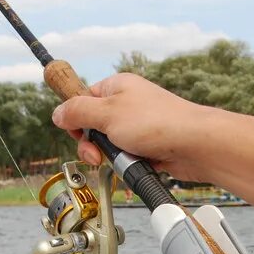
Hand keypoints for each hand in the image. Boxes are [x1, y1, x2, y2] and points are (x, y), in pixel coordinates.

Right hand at [50, 73, 212, 181]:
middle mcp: (128, 104)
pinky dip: (130, 165)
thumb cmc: (157, 123)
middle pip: (94, 127)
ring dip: (114, 158)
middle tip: (100, 154)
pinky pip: (129, 158)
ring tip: (127, 158)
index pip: (82, 100)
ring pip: (111, 147)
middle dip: (93, 145)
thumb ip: (77, 113)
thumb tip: (57, 113)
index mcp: (116, 87)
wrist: (196, 144)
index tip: (78, 133)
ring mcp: (140, 127)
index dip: (76, 120)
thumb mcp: (106, 114)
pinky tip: (139, 166)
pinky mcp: (150, 146)